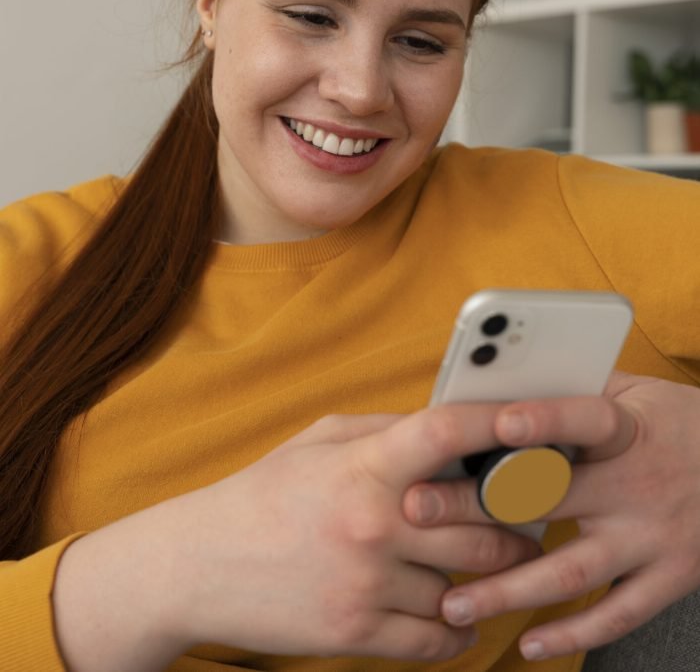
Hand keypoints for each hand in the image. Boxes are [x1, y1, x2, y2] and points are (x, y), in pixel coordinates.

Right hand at [171, 405, 540, 660]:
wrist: (198, 566)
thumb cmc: (263, 493)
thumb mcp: (318, 441)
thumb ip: (384, 429)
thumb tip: (446, 426)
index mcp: (362, 466)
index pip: (445, 433)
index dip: (496, 422)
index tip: (535, 422)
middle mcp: (372, 523)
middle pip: (483, 525)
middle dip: (519, 523)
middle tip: (534, 516)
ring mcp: (366, 582)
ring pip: (467, 586)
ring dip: (487, 579)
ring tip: (493, 566)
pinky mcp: (355, 633)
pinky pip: (437, 640)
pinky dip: (458, 630)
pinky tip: (457, 615)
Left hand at [402, 371, 699, 660]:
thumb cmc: (677, 424)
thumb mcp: (637, 392)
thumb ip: (577, 388)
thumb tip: (503, 378)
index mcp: (631, 430)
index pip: (585, 421)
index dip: (544, 419)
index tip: (496, 423)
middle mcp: (640, 486)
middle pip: (551, 498)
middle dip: (479, 506)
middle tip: (418, 511)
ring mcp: (654, 538)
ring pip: (572, 569)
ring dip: (508, 589)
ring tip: (453, 599)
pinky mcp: (669, 578)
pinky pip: (618, 614)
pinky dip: (573, 633)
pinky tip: (529, 643)